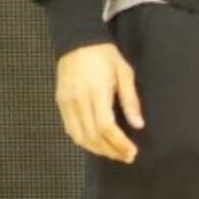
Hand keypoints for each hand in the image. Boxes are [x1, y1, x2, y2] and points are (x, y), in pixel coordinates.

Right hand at [54, 42, 142, 162]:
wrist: (77, 41)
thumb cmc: (105, 56)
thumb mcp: (124, 73)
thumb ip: (130, 100)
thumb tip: (138, 125)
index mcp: (96, 91)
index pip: (106, 126)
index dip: (119, 143)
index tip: (132, 152)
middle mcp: (78, 100)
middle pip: (93, 135)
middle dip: (111, 150)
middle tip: (127, 157)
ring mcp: (66, 103)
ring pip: (80, 136)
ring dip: (98, 149)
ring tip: (115, 154)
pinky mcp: (60, 104)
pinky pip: (70, 129)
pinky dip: (84, 141)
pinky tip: (97, 145)